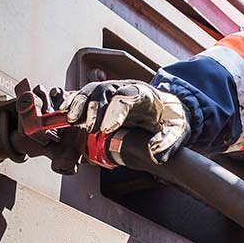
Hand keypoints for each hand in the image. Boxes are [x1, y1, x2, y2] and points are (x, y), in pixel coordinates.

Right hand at [65, 79, 188, 161]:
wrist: (167, 109)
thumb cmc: (170, 119)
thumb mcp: (178, 130)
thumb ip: (168, 141)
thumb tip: (155, 154)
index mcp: (144, 94)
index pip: (126, 97)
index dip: (114, 111)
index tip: (106, 129)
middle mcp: (125, 88)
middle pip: (104, 90)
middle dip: (93, 107)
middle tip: (88, 127)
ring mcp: (113, 92)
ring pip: (91, 91)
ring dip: (79, 104)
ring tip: (71, 120)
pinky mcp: (104, 100)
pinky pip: (85, 96)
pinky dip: (74, 103)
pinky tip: (64, 113)